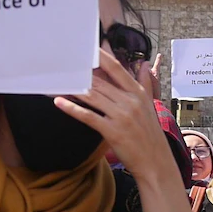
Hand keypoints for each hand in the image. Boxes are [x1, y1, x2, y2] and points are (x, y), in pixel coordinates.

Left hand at [54, 49, 170, 178]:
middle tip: (63, 66)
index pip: (117, 69)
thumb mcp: (150, 105)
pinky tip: (59, 102)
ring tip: (57, 82)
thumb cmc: (150, 135)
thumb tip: (144, 63)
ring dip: (72, 89)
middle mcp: (129, 101)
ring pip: (92, 96)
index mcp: (138, 93)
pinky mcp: (112, 131)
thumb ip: (145, 83)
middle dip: (80, 74)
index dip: (100, 57)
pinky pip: (88, 116)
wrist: (156, 163)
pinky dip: (72, 109)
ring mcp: (121, 116)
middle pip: (99, 82)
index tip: (86, 48)